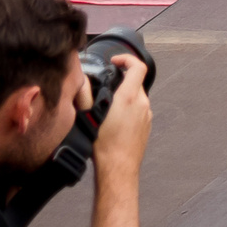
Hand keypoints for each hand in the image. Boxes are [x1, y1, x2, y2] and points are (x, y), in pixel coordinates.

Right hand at [94, 52, 152, 176]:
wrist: (118, 167)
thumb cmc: (104, 146)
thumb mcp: (89, 117)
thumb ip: (84, 95)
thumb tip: (80, 79)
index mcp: (129, 98)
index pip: (138, 67)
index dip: (127, 59)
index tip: (115, 61)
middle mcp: (142, 104)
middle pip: (136, 81)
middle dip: (121, 80)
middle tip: (106, 85)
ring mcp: (146, 114)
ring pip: (137, 96)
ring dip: (124, 95)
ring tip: (107, 106)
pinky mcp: (147, 124)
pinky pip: (139, 109)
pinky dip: (128, 108)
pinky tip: (114, 120)